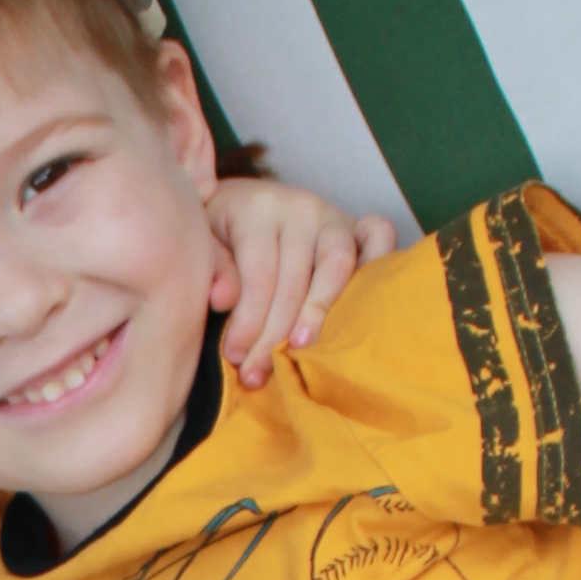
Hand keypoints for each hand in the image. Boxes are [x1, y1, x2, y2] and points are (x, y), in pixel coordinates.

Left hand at [200, 179, 398, 387]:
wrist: (240, 206)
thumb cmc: (220, 238)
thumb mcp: (201, 246)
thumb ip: (210, 270)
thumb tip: (224, 299)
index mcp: (255, 208)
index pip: (258, 274)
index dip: (248, 322)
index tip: (234, 358)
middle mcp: (299, 207)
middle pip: (295, 280)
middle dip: (275, 335)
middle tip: (258, 373)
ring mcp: (332, 216)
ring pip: (336, 266)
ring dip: (320, 313)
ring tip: (302, 350)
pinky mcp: (357, 225)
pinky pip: (379, 234)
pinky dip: (378, 264)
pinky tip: (359, 307)